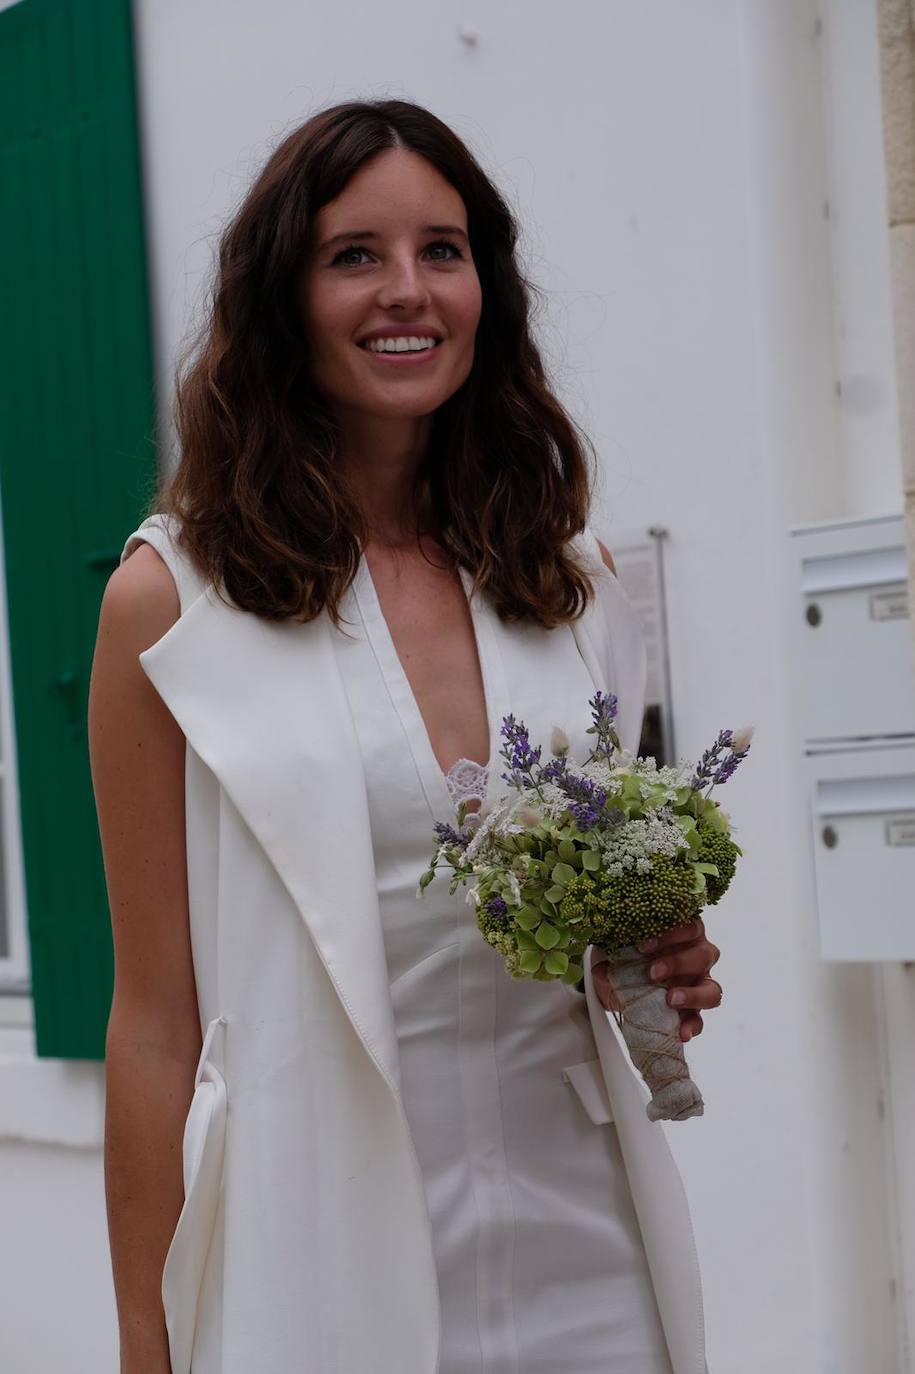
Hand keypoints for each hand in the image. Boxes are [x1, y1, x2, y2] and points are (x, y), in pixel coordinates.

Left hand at [590, 918, 721, 1042]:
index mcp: (685, 934)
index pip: (688, 926)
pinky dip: (692, 1026)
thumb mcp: (619, 954)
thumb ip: (611, 957)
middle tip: (652, 973)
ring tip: (671, 1000)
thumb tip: (601, 968)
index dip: (670, 934)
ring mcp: (701, 985)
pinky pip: (701, 1019)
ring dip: (692, 994)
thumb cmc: (631, 959)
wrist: (625, 988)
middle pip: (703, 955)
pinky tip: (681, 1033)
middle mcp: (699, 956)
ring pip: (712, 988)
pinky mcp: (695, 1011)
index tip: (643, 946)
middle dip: (677, 963)